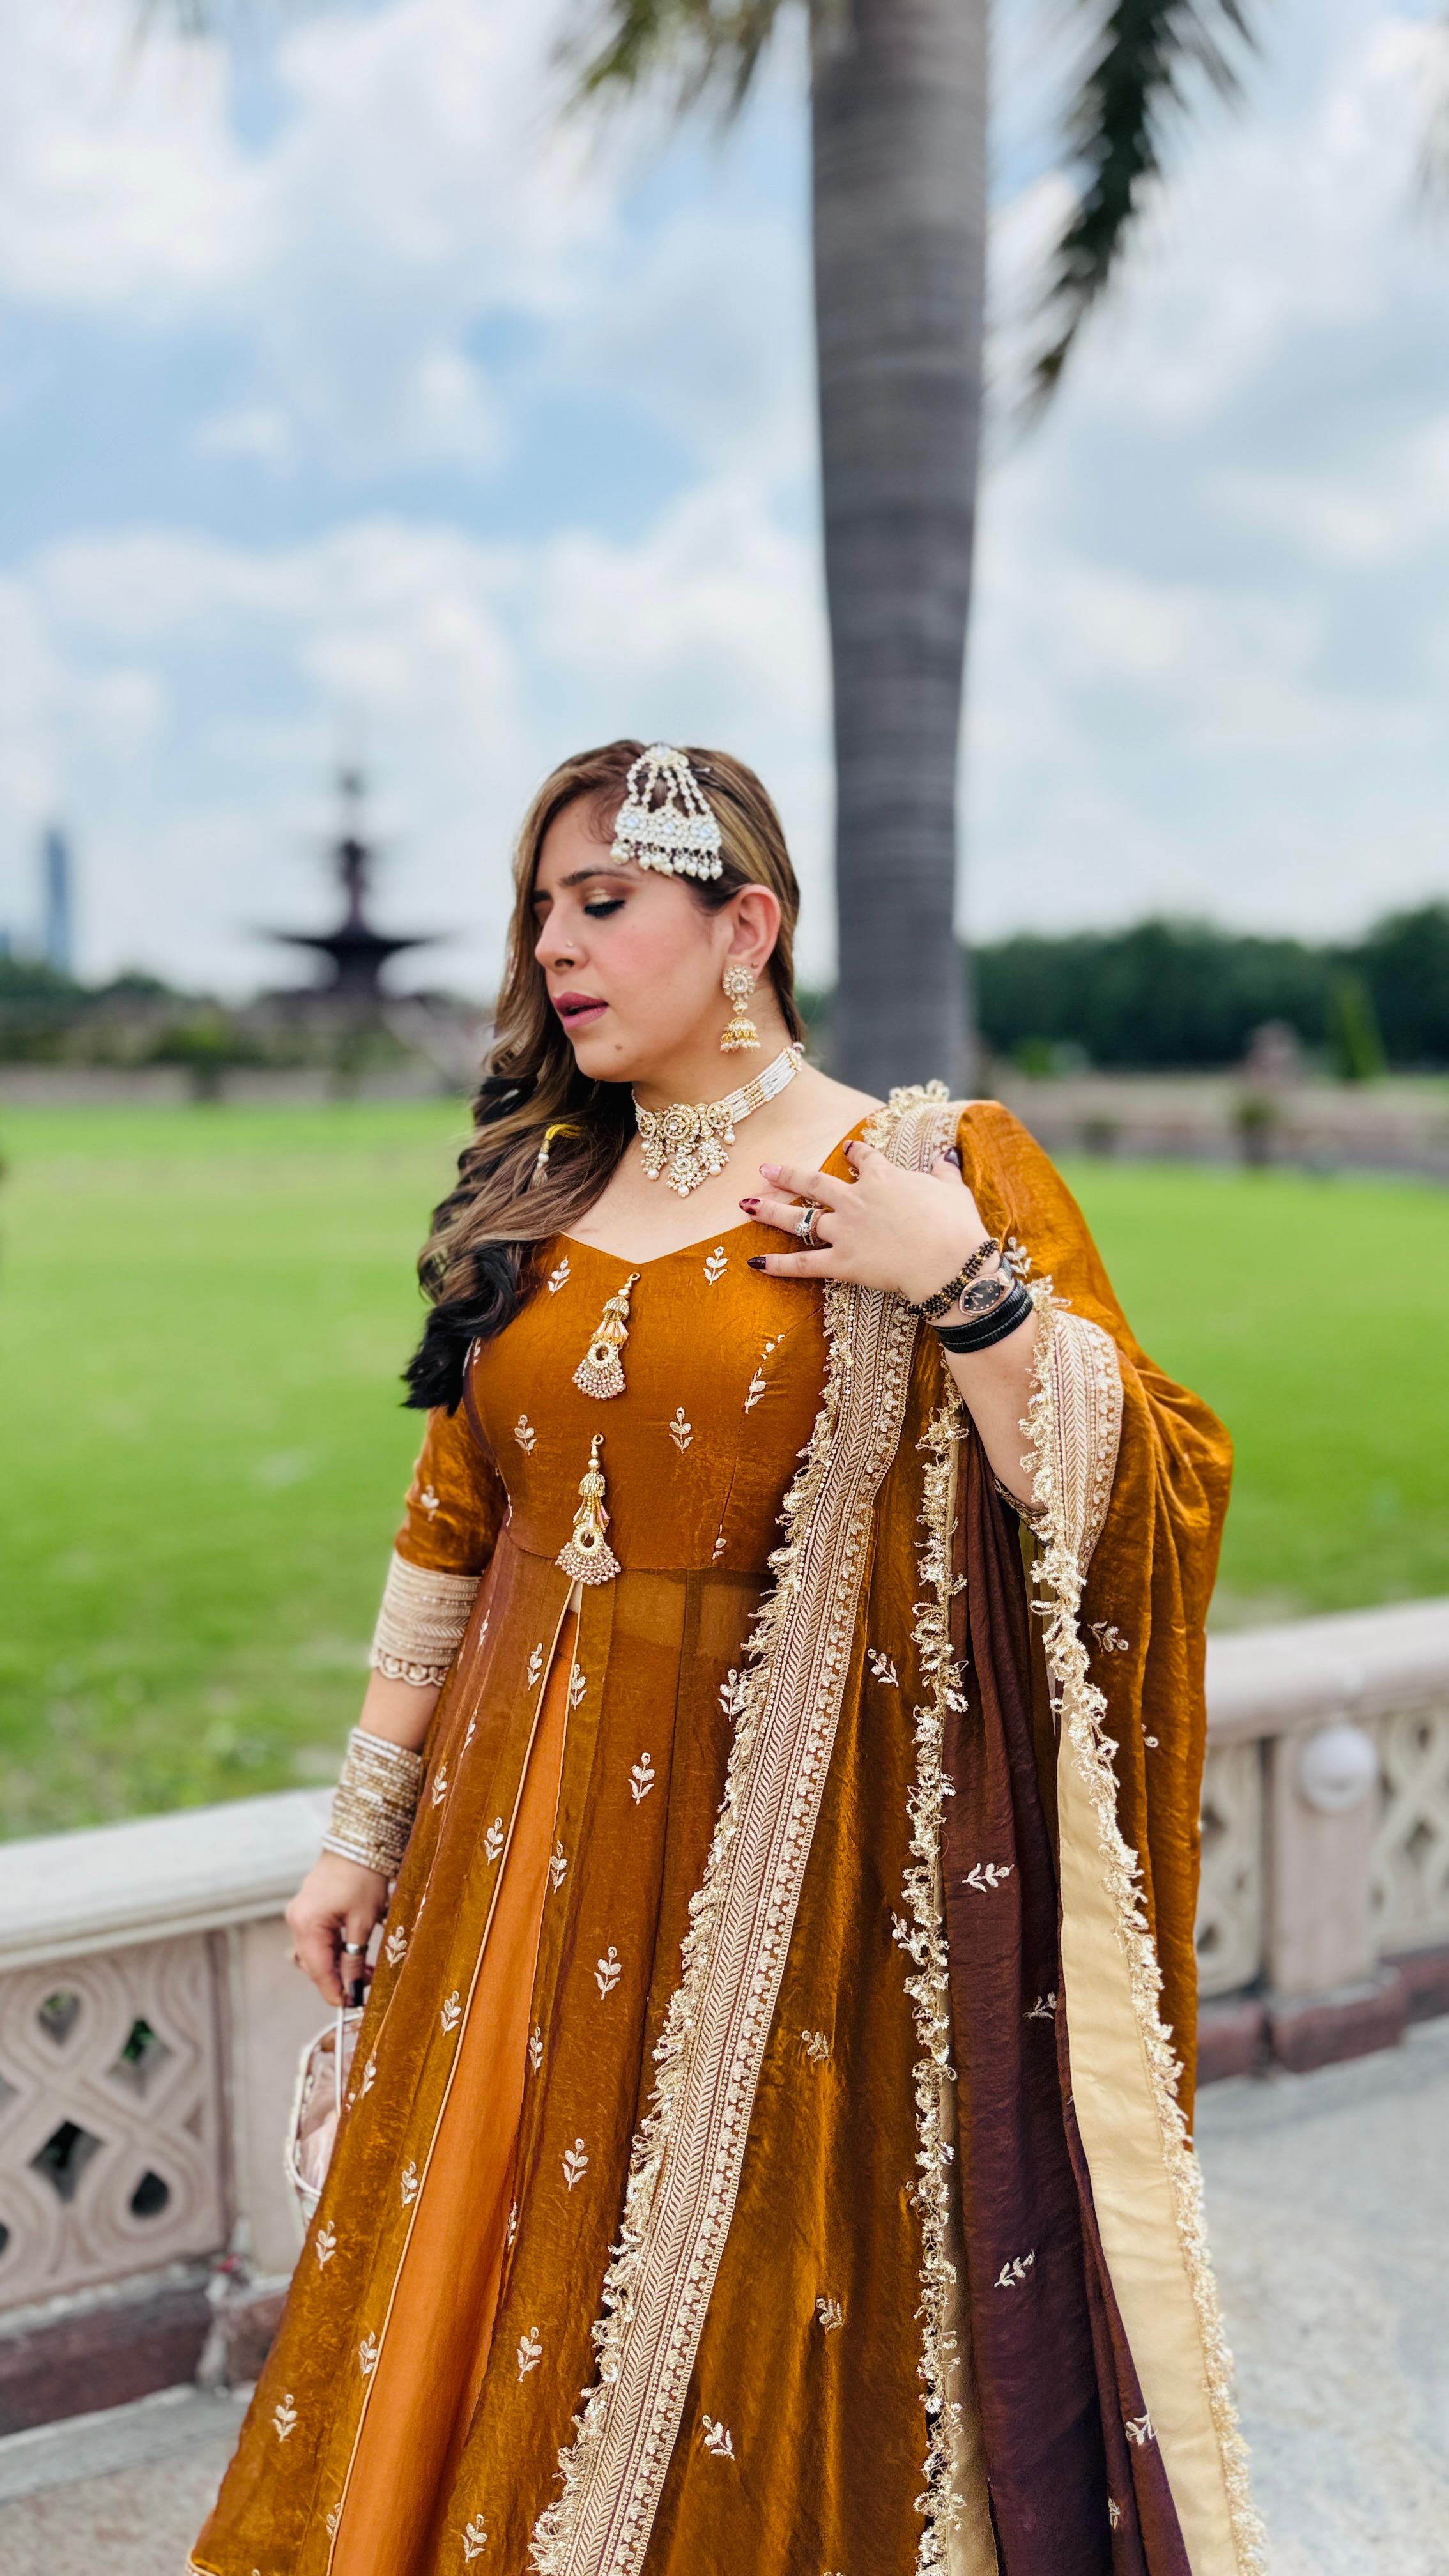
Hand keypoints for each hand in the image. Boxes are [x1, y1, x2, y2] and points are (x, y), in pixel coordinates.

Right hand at [286, 1853, 388, 2006]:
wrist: (359, 1841)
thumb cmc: (363, 1877)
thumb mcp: (363, 1921)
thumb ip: (355, 1958)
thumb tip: (354, 1989)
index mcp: (306, 1925)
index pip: (318, 1971)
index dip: (335, 1991)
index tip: (352, 2006)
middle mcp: (296, 1921)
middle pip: (314, 1964)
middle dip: (339, 1978)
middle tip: (368, 1985)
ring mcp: (300, 1914)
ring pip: (315, 1953)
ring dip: (338, 1964)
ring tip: (367, 1970)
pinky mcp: (308, 1909)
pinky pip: (317, 1938)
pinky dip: (333, 1949)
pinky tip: (355, 1952)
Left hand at [742, 1139, 990, 1305]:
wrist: (950, 1261)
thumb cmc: (956, 1225)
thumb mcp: (953, 1191)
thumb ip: (944, 1173)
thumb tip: (947, 1156)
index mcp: (884, 1178)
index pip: (864, 1158)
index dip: (855, 1153)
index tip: (847, 1148)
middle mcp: (856, 1199)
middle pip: (815, 1182)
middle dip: (788, 1175)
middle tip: (766, 1169)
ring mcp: (845, 1230)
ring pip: (799, 1218)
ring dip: (770, 1211)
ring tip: (745, 1204)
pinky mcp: (841, 1262)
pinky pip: (803, 1263)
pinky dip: (778, 1264)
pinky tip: (754, 1262)